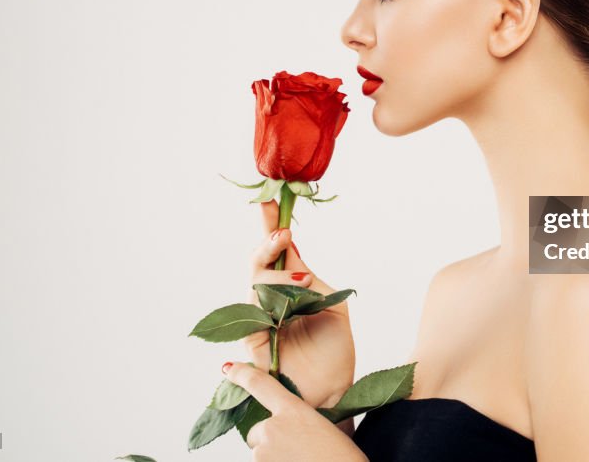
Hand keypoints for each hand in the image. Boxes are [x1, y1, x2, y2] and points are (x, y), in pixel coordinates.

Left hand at [224, 361, 367, 460]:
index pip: (261, 385)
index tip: (229, 368)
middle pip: (258, 430)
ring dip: (274, 456)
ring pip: (260, 452)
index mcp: (293, 410)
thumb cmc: (342, 457)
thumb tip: (293, 428)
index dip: (243, 374)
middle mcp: (273, 427)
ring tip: (300, 459)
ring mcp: (264, 450)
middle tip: (296, 449)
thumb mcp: (325, 428)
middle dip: (270, 439)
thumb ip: (302, 420)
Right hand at [243, 200, 355, 409]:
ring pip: (256, 284)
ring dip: (279, 278)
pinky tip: (289, 306)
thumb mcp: (335, 306)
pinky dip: (271, 303)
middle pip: (259, 263)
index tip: (269, 198)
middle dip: (268, 243)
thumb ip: (314, 280)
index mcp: (292, 287)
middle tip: (284, 233)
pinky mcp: (253, 339)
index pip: (277, 252)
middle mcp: (272, 299)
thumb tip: (294, 250)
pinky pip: (253, 313)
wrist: (334, 390)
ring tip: (304, 282)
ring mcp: (260, 317)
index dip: (270, 226)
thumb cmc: (334, 350)